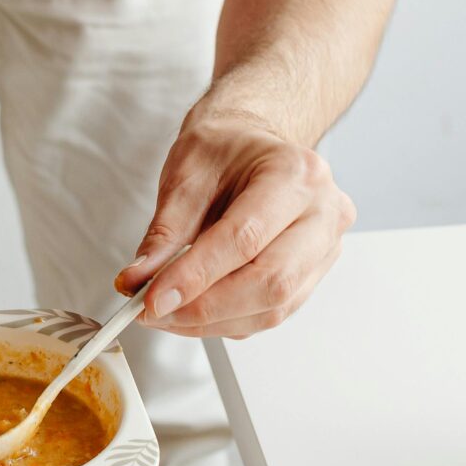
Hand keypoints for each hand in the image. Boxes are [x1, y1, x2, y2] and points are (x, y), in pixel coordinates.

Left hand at [114, 96, 356, 338]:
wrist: (252, 144)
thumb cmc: (226, 150)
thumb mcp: (186, 175)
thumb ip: (164, 232)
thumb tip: (140, 280)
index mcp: (295, 173)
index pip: (244, 238)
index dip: (196, 276)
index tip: (153, 298)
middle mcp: (323, 212)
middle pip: (270, 281)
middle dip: (205, 307)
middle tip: (155, 312)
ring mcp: (325, 246)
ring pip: (273, 306)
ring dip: (213, 320)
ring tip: (168, 313)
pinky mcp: (313, 274)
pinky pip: (272, 312)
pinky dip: (227, 320)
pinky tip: (194, 312)